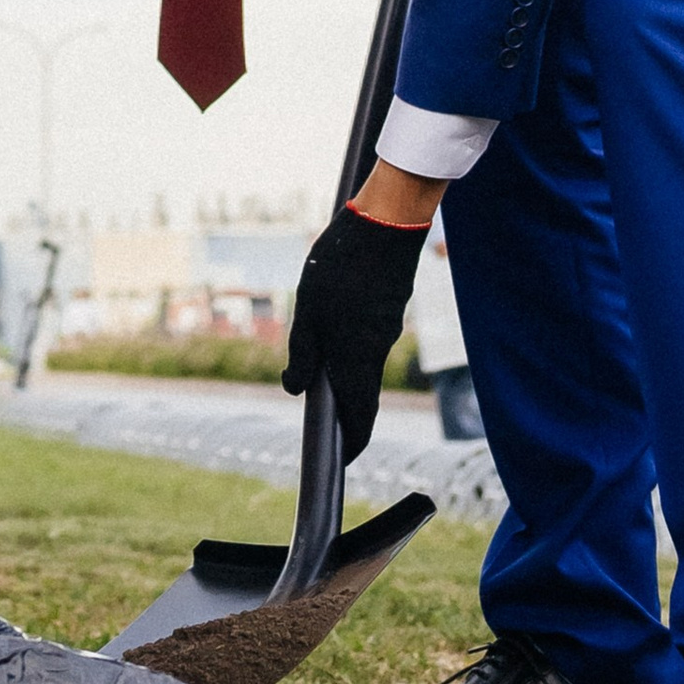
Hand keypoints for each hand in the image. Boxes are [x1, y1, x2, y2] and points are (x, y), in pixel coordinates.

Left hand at [282, 200, 426, 458]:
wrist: (385, 224)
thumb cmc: (340, 268)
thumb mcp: (307, 313)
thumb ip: (301, 354)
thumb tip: (295, 389)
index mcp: (356, 360)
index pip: (360, 418)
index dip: (351, 442)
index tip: (339, 460)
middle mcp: (376, 351)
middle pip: (364, 397)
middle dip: (347, 417)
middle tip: (326, 428)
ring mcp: (386, 330)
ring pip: (365, 367)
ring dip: (346, 380)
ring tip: (319, 377)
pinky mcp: (389, 310)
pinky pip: (370, 343)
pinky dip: (353, 352)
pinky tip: (333, 334)